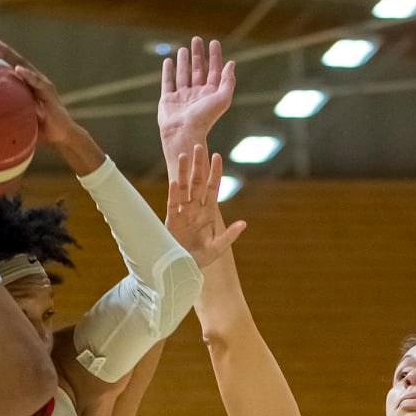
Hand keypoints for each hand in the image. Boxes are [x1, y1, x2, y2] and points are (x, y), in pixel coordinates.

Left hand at [0, 36, 80, 153]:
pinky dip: (28, 75)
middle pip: (9, 61)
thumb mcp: (19, 121)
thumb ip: (5, 118)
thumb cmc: (40, 130)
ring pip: (23, 65)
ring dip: (9, 55)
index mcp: (22, 86)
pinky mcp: (49, 92)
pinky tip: (17, 69)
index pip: (4, 69)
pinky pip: (37, 81)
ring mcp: (40, 84)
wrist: (62, 136)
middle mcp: (31, 80)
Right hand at [159, 36, 235, 161]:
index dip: (215, 56)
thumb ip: (228, 81)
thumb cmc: (204, 118)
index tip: (213, 42)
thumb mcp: (222, 99)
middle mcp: (196, 95)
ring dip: (184, 61)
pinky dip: (168, 71)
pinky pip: (168, 82)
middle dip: (198, 54)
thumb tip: (231, 63)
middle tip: (196, 39)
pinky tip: (168, 61)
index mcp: (210, 94)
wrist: (183, 133)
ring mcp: (182, 97)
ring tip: (183, 48)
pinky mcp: (168, 99)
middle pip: (198, 70)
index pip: (214, 71)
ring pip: (183, 74)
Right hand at [166, 144, 245, 269]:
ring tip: (183, 156)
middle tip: (198, 146)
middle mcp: (195, 209)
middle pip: (197, 182)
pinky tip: (174, 182)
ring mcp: (183, 213)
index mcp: (208, 212)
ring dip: (183, 173)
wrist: (184, 269)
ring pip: (183, 188)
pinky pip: (173, 205)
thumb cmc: (202, 258)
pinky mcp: (172, 221)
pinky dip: (174, 194)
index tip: (217, 155)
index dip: (215, 172)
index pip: (213, 187)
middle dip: (198, 165)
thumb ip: (230, 235)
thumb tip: (243, 223)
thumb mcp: (219, 248)